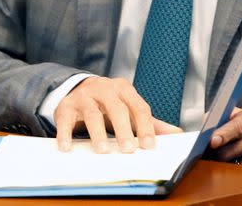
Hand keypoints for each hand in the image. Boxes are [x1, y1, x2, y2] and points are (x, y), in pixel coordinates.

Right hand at [54, 76, 180, 153]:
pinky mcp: (66, 106)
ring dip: (98, 133)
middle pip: (116, 108)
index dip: (144, 127)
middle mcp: (105, 89)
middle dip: (123, 130)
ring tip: (103, 151)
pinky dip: (66, 133)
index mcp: (125, 90)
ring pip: (92, 113)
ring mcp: (84, 96)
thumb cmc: (110, 103)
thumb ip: (150, 122)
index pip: (138, 107)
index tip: (149, 146)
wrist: (79, 89)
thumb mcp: (130, 108)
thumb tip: (176, 134)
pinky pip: (65, 119)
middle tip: (128, 150)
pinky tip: (67, 147)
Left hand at [209, 107, 241, 168]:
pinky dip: (236, 176)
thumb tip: (205, 125)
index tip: (212, 141)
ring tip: (217, 164)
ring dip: (226, 166)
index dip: (224, 134)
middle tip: (206, 157)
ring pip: (241, 165)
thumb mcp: (238, 118)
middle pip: (238, 148)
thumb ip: (221, 119)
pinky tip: (230, 173)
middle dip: (219, 153)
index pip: (238, 126)